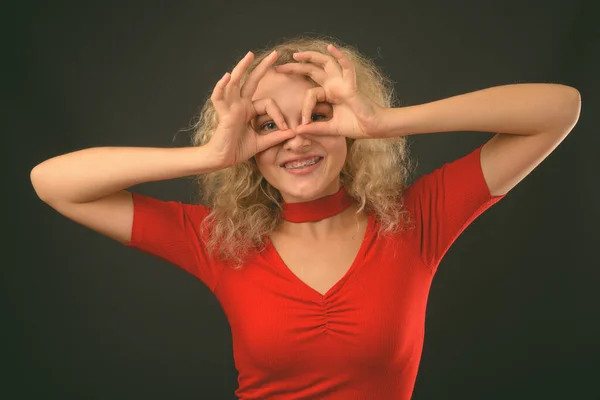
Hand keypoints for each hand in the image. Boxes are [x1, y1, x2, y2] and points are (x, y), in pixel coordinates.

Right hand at [208, 50, 295, 166]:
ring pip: (235, 83)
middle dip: (262, 67)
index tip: (287, 129)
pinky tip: (228, 76)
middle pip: (251, 81)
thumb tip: (293, 133)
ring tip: (250, 55)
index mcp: (249, 110)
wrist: (222, 159)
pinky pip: (219, 97)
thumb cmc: (237, 150)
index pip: (268, 103)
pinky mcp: (223, 114)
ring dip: (242, 68)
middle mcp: (239, 104)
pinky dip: (221, 86)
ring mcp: (230, 107)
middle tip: (275, 53)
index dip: (279, 114)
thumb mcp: (261, 143)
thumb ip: (275, 137)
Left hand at [274, 44, 389, 138]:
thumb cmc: (354, 126)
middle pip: (312, 71)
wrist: (371, 128)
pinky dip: (340, 56)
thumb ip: (315, 128)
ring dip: (311, 56)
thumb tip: (297, 130)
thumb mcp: (329, 128)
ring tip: (296, 54)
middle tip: (279, 68)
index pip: (310, 93)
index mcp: (329, 95)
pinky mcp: (351, 85)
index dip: (304, 107)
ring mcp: (342, 83)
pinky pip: (346, 67)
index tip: (301, 123)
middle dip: (295, 68)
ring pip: (325, 63)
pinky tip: (330, 47)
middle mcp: (334, 85)